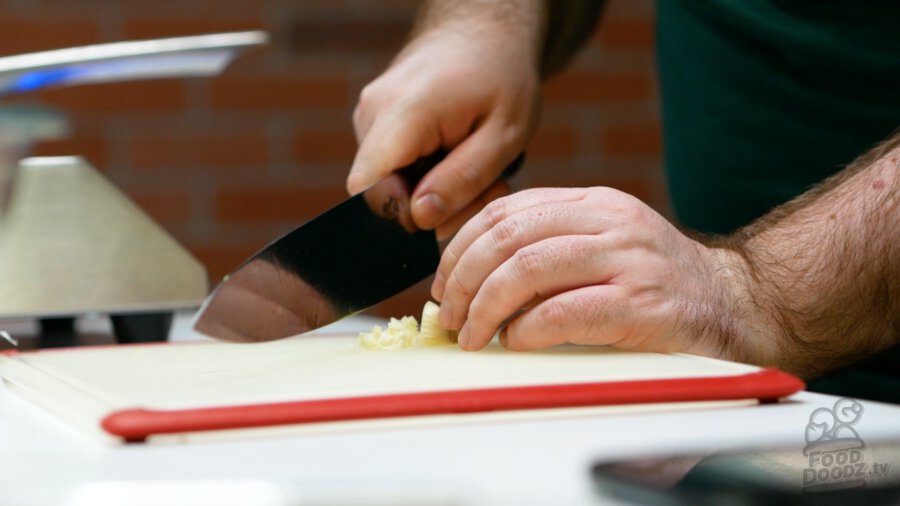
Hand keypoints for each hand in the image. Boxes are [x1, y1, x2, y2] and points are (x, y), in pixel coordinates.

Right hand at [348, 23, 540, 238]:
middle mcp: (372, 113)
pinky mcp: (371, 121)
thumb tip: (420, 217)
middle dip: (431, 207)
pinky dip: (423, 176)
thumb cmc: (500, 77)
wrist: (481, 32)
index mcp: (404, 113)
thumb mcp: (504, 134)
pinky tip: (454, 159)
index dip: (403, 214)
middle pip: (381, 191)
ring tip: (473, 171)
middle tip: (482, 191)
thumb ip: (462, 179)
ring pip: (387, 182)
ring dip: (431, 192)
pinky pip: (389, 167)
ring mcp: (367, 115)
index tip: (448, 210)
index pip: (368, 186)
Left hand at [431, 187, 776, 362]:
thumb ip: (551, 249)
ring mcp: (629, 260)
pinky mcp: (643, 304)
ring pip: (527, 270)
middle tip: (451, 317)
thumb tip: (475, 276)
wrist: (738, 306)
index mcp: (593, 204)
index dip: (461, 247)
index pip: (505, 210)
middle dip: (463, 280)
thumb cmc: (658, 285)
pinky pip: (563, 312)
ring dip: (485, 308)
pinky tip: (515, 342)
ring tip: (473, 336)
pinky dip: (525, 330)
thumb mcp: (603, 248)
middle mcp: (609, 222)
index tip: (443, 283)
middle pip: (507, 237)